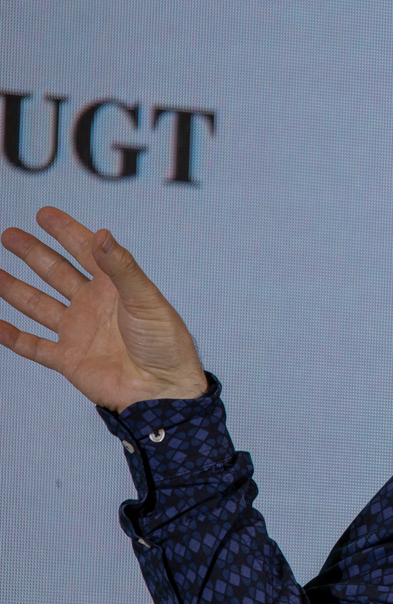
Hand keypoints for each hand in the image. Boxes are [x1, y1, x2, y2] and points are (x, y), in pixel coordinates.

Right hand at [0, 207, 206, 411]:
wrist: (163, 390)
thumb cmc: (166, 343)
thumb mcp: (146, 300)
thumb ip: (122, 268)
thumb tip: (101, 233)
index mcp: (116, 288)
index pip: (87, 252)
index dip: (66, 232)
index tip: (44, 213)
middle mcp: (94, 306)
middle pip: (57, 273)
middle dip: (33, 253)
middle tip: (8, 234)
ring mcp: (79, 332)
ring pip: (38, 305)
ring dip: (15, 289)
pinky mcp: (69, 360)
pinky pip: (33, 346)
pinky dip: (12, 337)